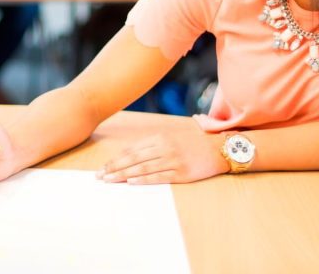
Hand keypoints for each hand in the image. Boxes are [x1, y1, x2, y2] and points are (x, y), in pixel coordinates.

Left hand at [96, 117, 227, 183]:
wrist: (219, 147)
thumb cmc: (193, 143)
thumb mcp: (171, 137)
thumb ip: (152, 144)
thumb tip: (130, 154)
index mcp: (160, 137)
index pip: (132, 150)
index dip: (116, 159)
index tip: (103, 167)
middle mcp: (164, 147)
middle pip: (133, 159)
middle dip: (114, 168)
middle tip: (100, 176)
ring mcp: (173, 160)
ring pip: (142, 168)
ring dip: (123, 175)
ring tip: (110, 180)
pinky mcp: (182, 172)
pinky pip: (159, 176)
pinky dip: (144, 179)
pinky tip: (131, 182)